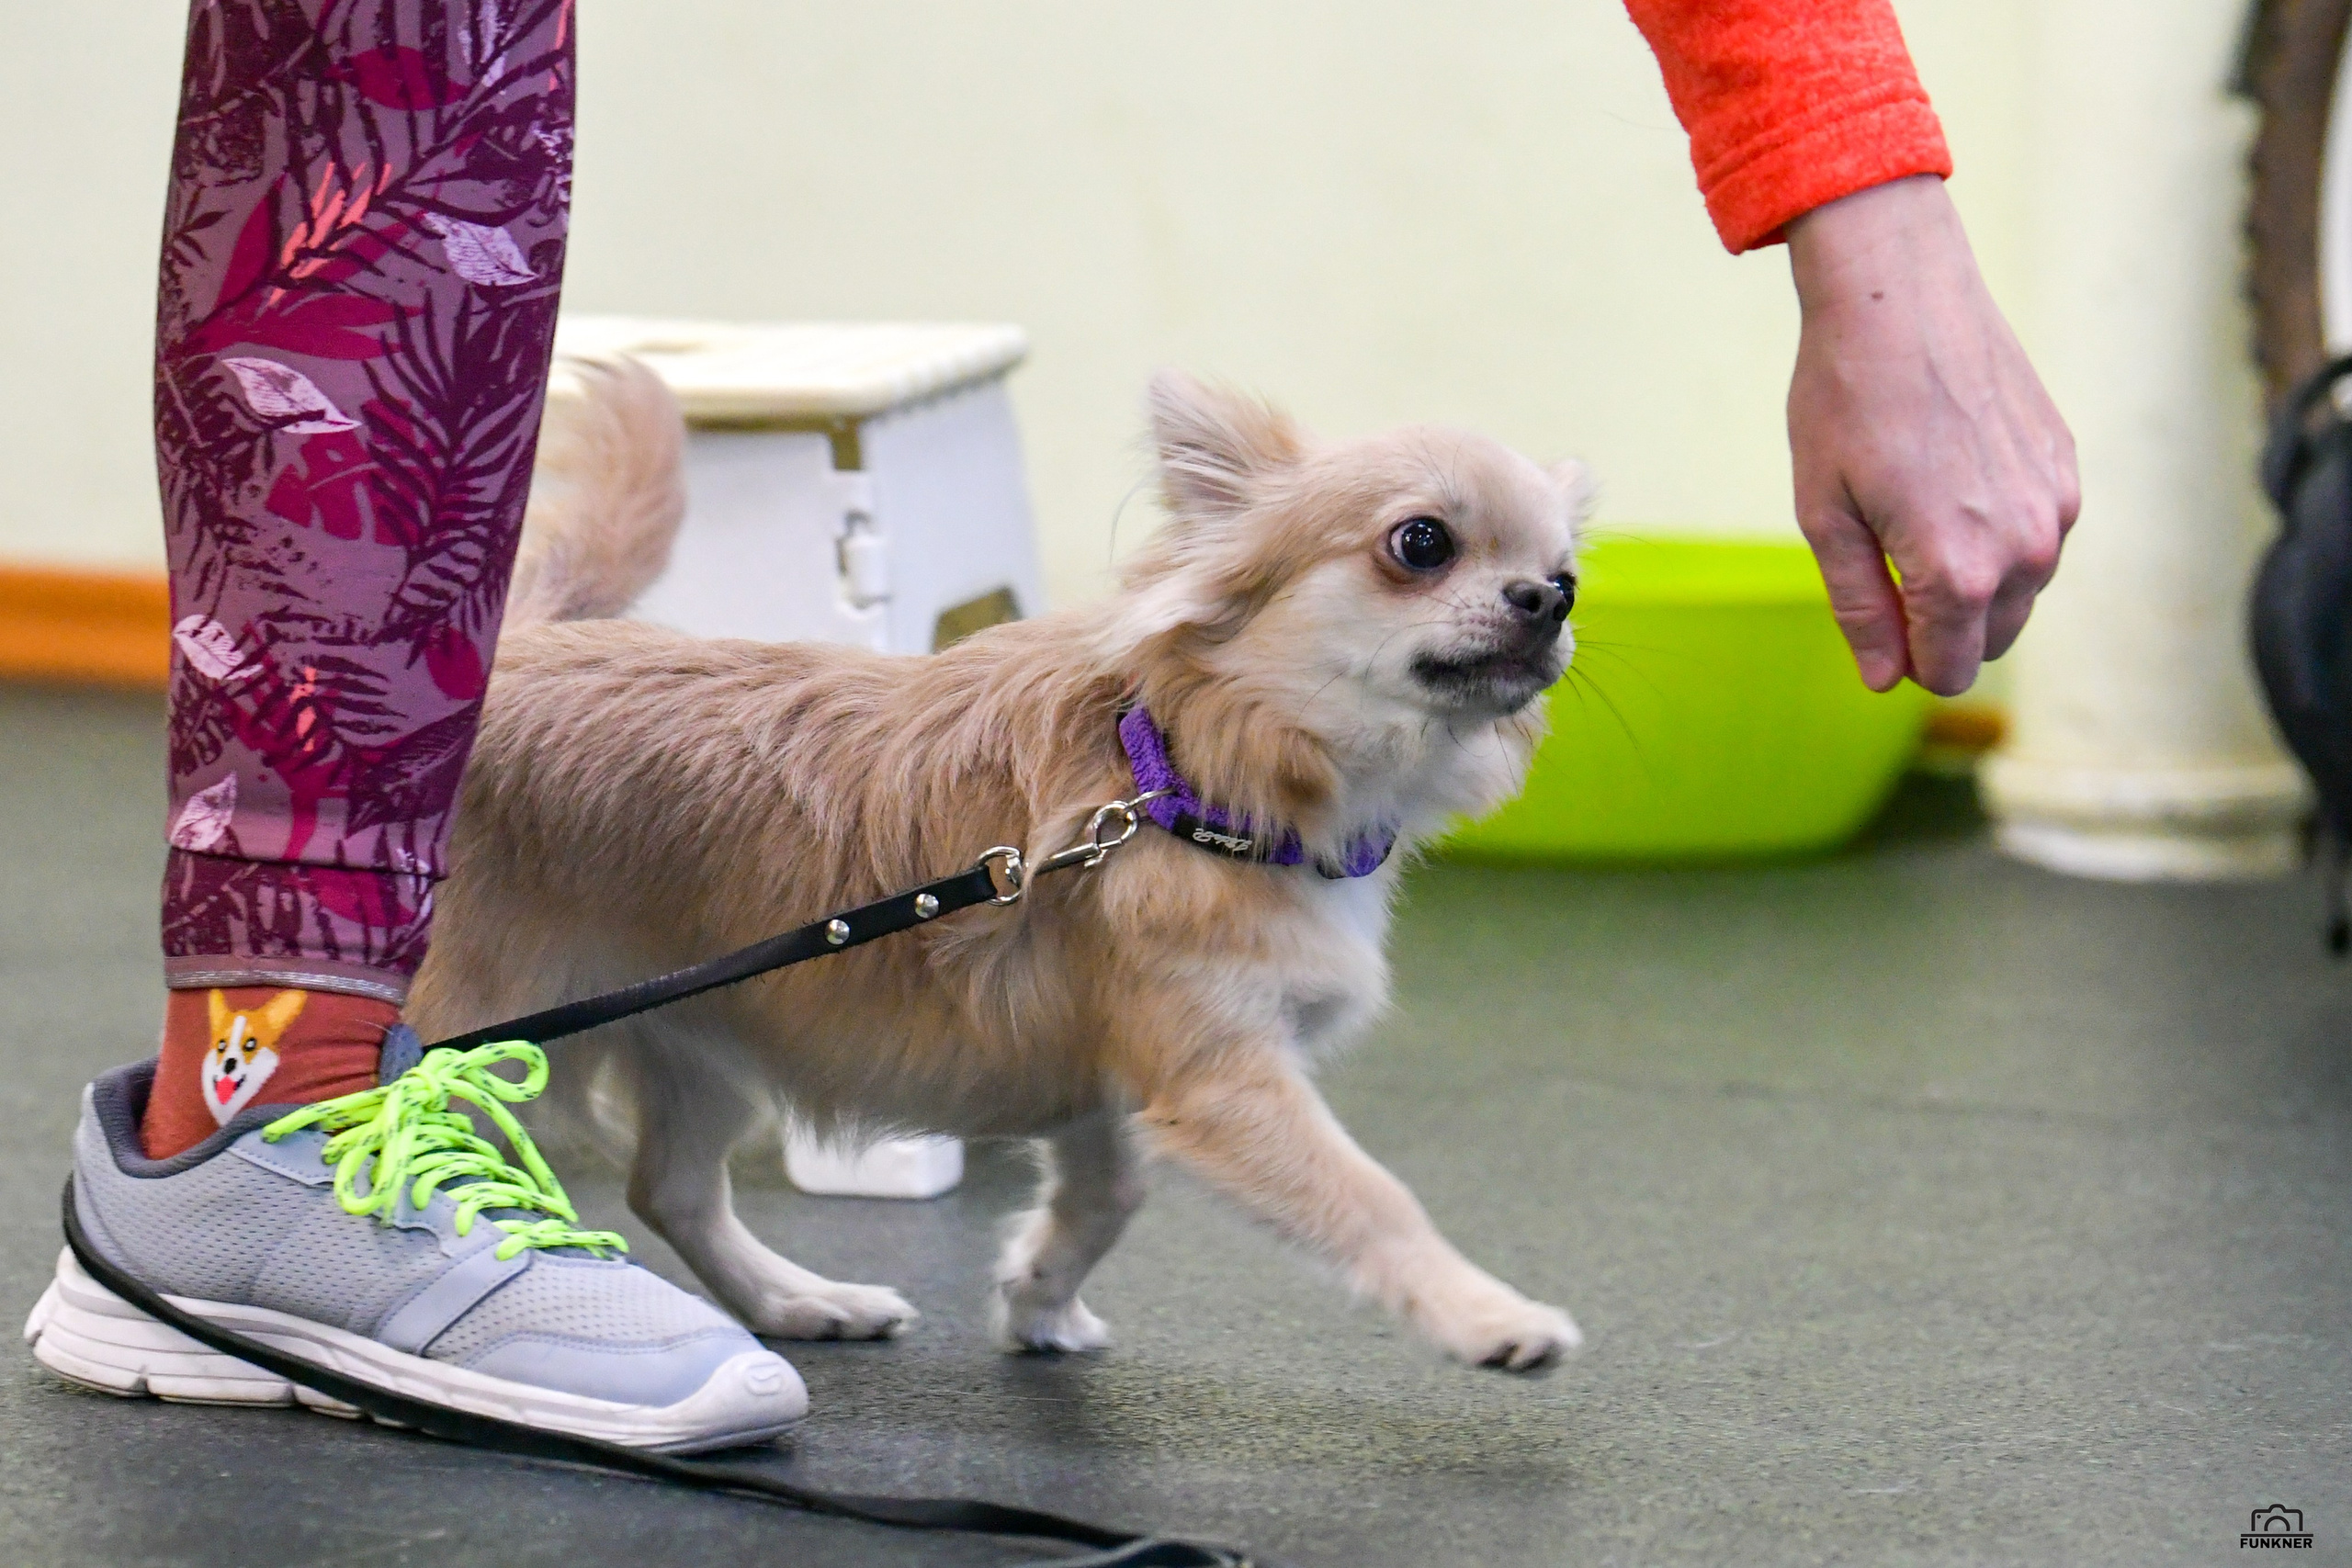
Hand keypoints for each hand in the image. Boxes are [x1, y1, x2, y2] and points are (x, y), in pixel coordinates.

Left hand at [1784, 175, 2079, 695]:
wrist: (1900, 297)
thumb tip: (1885, 678)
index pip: (1948, 669)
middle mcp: (2025, 548)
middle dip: (1939, 625)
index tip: (1875, 615)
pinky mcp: (2067, 467)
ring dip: (1972, 579)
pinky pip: (2039, 537)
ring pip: (2019, 592)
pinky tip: (1951, 477)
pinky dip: (1999, 532)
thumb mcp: (1826, 517)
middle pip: (1990, 640)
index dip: (1905, 660)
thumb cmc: (1846, 403)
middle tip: (1884, 559)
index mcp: (1958, 572)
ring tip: (1913, 509)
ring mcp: (2057, 506)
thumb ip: (1860, 607)